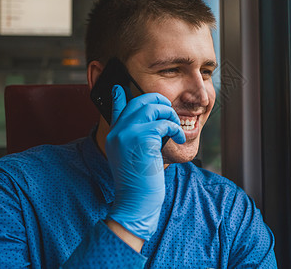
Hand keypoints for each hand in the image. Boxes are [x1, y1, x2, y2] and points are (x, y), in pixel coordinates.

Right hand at [105, 85, 184, 240]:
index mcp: (114, 135)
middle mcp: (118, 130)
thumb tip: (151, 127)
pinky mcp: (141, 138)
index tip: (120, 87)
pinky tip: (177, 139)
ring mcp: (127, 133)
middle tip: (169, 115)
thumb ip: (134, 139)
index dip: (119, 95)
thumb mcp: (131, 158)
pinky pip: (164, 122)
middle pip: (140, 100)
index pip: (115, 107)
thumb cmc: (138, 184)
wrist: (135, 203)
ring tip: (174, 130)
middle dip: (160, 103)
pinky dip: (175, 129)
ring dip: (170, 115)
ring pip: (153, 106)